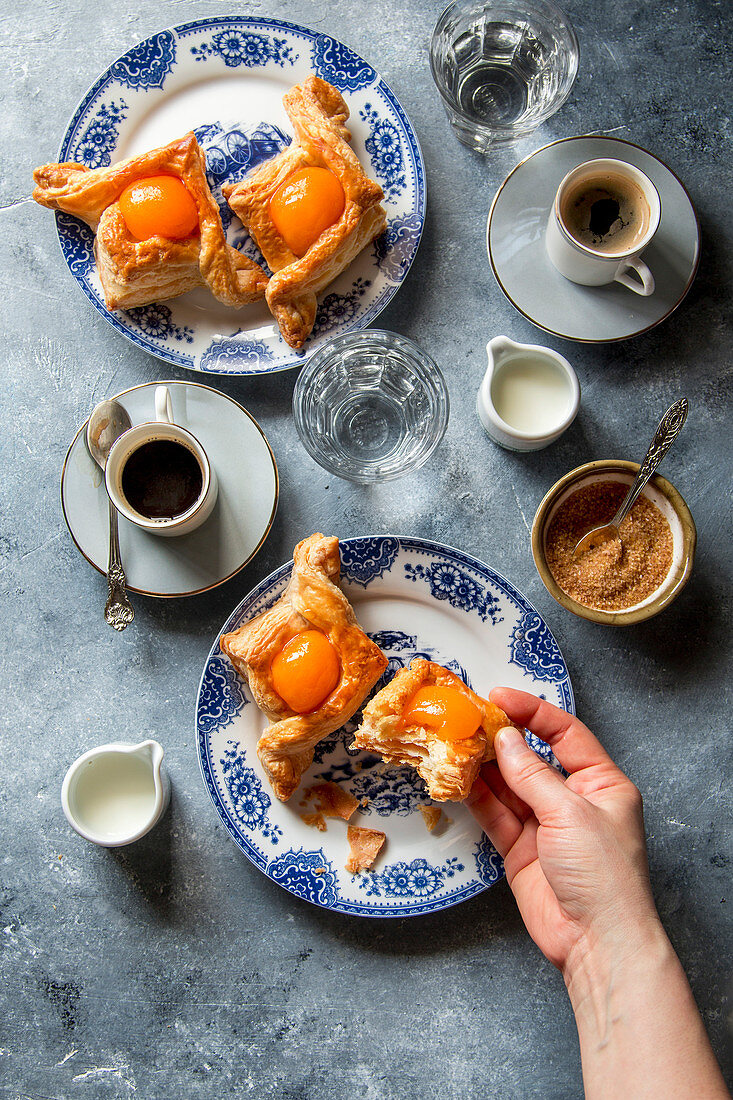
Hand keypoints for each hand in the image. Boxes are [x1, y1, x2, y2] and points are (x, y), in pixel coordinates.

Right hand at [467, 688, 658, 974]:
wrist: (596, 942)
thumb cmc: (604, 875)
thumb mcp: (570, 813)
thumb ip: (532, 775)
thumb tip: (504, 740)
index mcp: (602, 784)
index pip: (566, 734)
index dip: (533, 713)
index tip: (500, 698)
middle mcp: (574, 800)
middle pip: (532, 758)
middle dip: (501, 739)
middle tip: (468, 719)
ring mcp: (545, 826)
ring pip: (508, 786)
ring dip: (483, 767)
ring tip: (455, 743)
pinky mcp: (521, 849)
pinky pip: (495, 815)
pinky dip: (476, 797)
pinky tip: (458, 779)